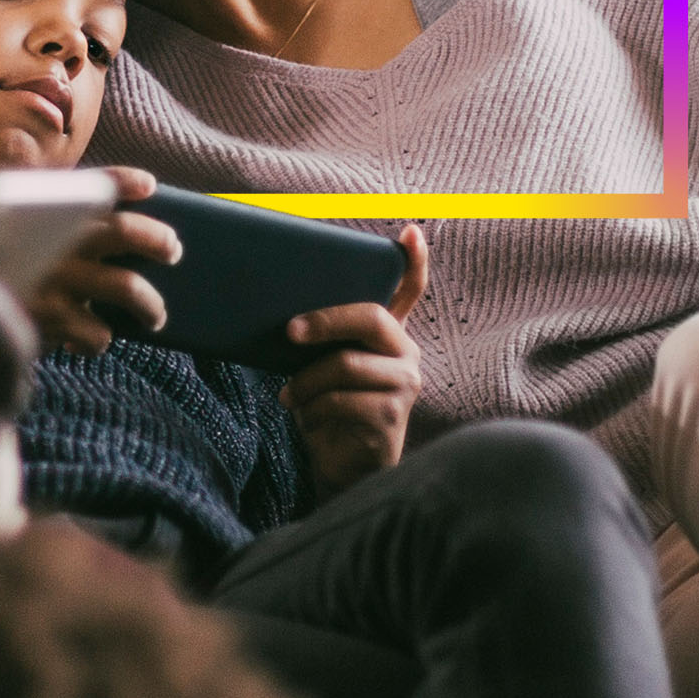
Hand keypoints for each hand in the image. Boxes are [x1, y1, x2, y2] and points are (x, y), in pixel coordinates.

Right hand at [31, 165, 180, 354]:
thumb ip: (33, 211)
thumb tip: (92, 212)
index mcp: (38, 207)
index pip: (92, 182)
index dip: (124, 181)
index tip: (150, 185)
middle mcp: (52, 237)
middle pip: (125, 232)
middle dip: (158, 240)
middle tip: (173, 250)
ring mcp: (56, 279)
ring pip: (127, 287)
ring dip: (151, 303)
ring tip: (155, 315)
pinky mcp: (51, 320)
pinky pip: (98, 332)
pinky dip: (100, 339)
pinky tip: (93, 339)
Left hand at [284, 226, 429, 503]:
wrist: (338, 465)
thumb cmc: (327, 408)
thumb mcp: (320, 365)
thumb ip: (319, 340)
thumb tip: (285, 319)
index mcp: (388, 336)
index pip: (409, 290)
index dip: (413, 261)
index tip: (408, 232)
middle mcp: (406, 354)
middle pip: (371, 318)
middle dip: (324, 321)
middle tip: (289, 332)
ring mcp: (405, 385)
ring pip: (346, 365)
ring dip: (307, 383)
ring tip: (291, 397)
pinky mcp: (393, 416)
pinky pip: (342, 401)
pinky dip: (314, 409)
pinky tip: (309, 418)